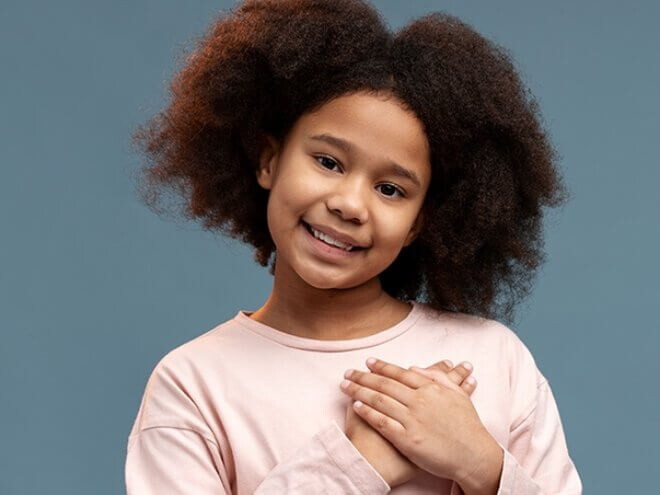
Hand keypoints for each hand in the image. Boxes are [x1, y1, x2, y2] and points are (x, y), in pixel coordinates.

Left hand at [343, 360, 477, 487]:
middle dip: (363, 377)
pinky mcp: (407, 439)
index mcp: (431, 389)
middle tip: (348, 372)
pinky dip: (367, 413)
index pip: (400, 373)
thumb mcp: (457, 395)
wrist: (473, 455)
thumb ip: (437, 378)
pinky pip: (382, 423)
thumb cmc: (468, 426)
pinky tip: (355, 406)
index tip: (367, 362)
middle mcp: (420, 401)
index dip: (381, 366)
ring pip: (379, 401)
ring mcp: (413, 420)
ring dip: (359, 391)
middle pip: (385, 384)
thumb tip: (414, 368)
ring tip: (345, 386)